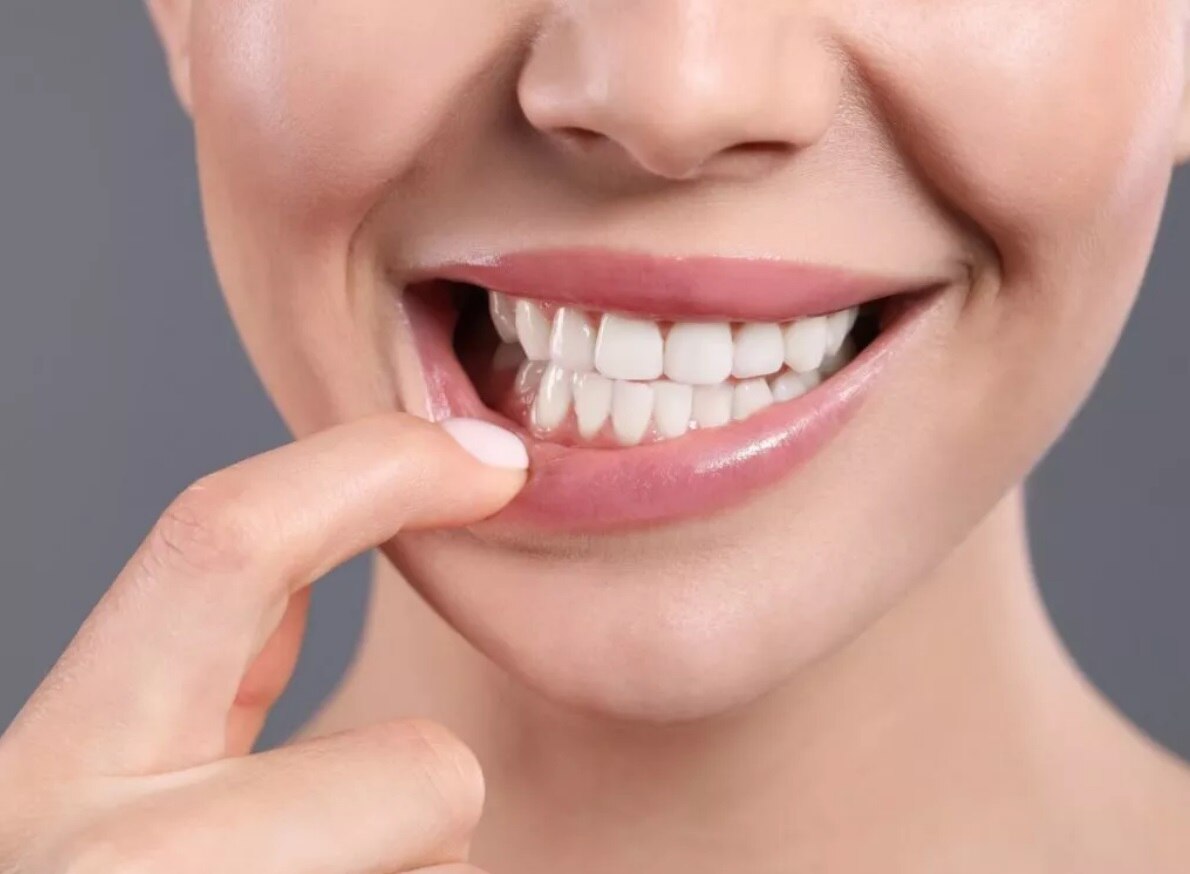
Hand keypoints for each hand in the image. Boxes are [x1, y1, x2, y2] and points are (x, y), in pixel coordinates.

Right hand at [0, 414, 526, 873]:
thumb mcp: (136, 789)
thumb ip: (226, 681)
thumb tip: (384, 516)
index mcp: (56, 774)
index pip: (220, 547)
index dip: (373, 469)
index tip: (495, 460)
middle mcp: (91, 859)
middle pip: (417, 782)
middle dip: (436, 803)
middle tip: (380, 835)